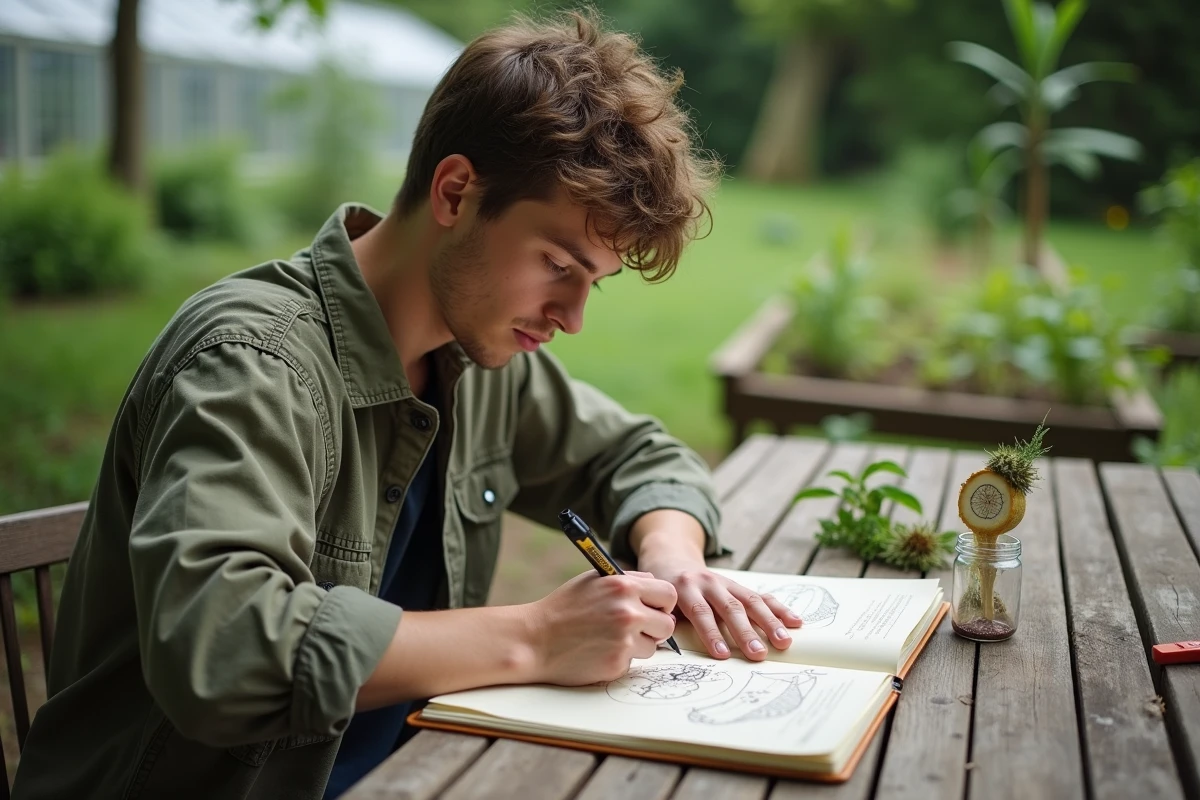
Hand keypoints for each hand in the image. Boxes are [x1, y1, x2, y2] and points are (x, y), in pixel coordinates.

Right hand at [525, 570, 677, 685]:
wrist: (534, 640)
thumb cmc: (563, 608)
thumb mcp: (594, 581)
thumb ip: (627, 581)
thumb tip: (654, 588)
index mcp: (624, 586)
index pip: (668, 595)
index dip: (662, 604)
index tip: (653, 609)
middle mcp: (628, 612)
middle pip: (667, 624)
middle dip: (654, 628)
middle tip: (635, 629)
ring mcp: (624, 640)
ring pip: (652, 646)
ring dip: (637, 645)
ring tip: (609, 639)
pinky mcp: (617, 663)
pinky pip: (633, 662)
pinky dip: (620, 659)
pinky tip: (598, 651)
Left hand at [646, 559, 802, 661]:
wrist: (672, 561)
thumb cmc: (664, 594)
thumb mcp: (659, 604)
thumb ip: (667, 621)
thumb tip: (669, 645)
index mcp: (684, 588)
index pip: (700, 612)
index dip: (711, 633)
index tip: (723, 654)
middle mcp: (708, 582)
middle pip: (730, 608)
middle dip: (746, 632)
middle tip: (759, 654)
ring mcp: (727, 583)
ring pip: (751, 602)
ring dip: (770, 623)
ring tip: (784, 642)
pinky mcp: (739, 586)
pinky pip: (762, 597)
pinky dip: (779, 610)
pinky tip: (795, 622)